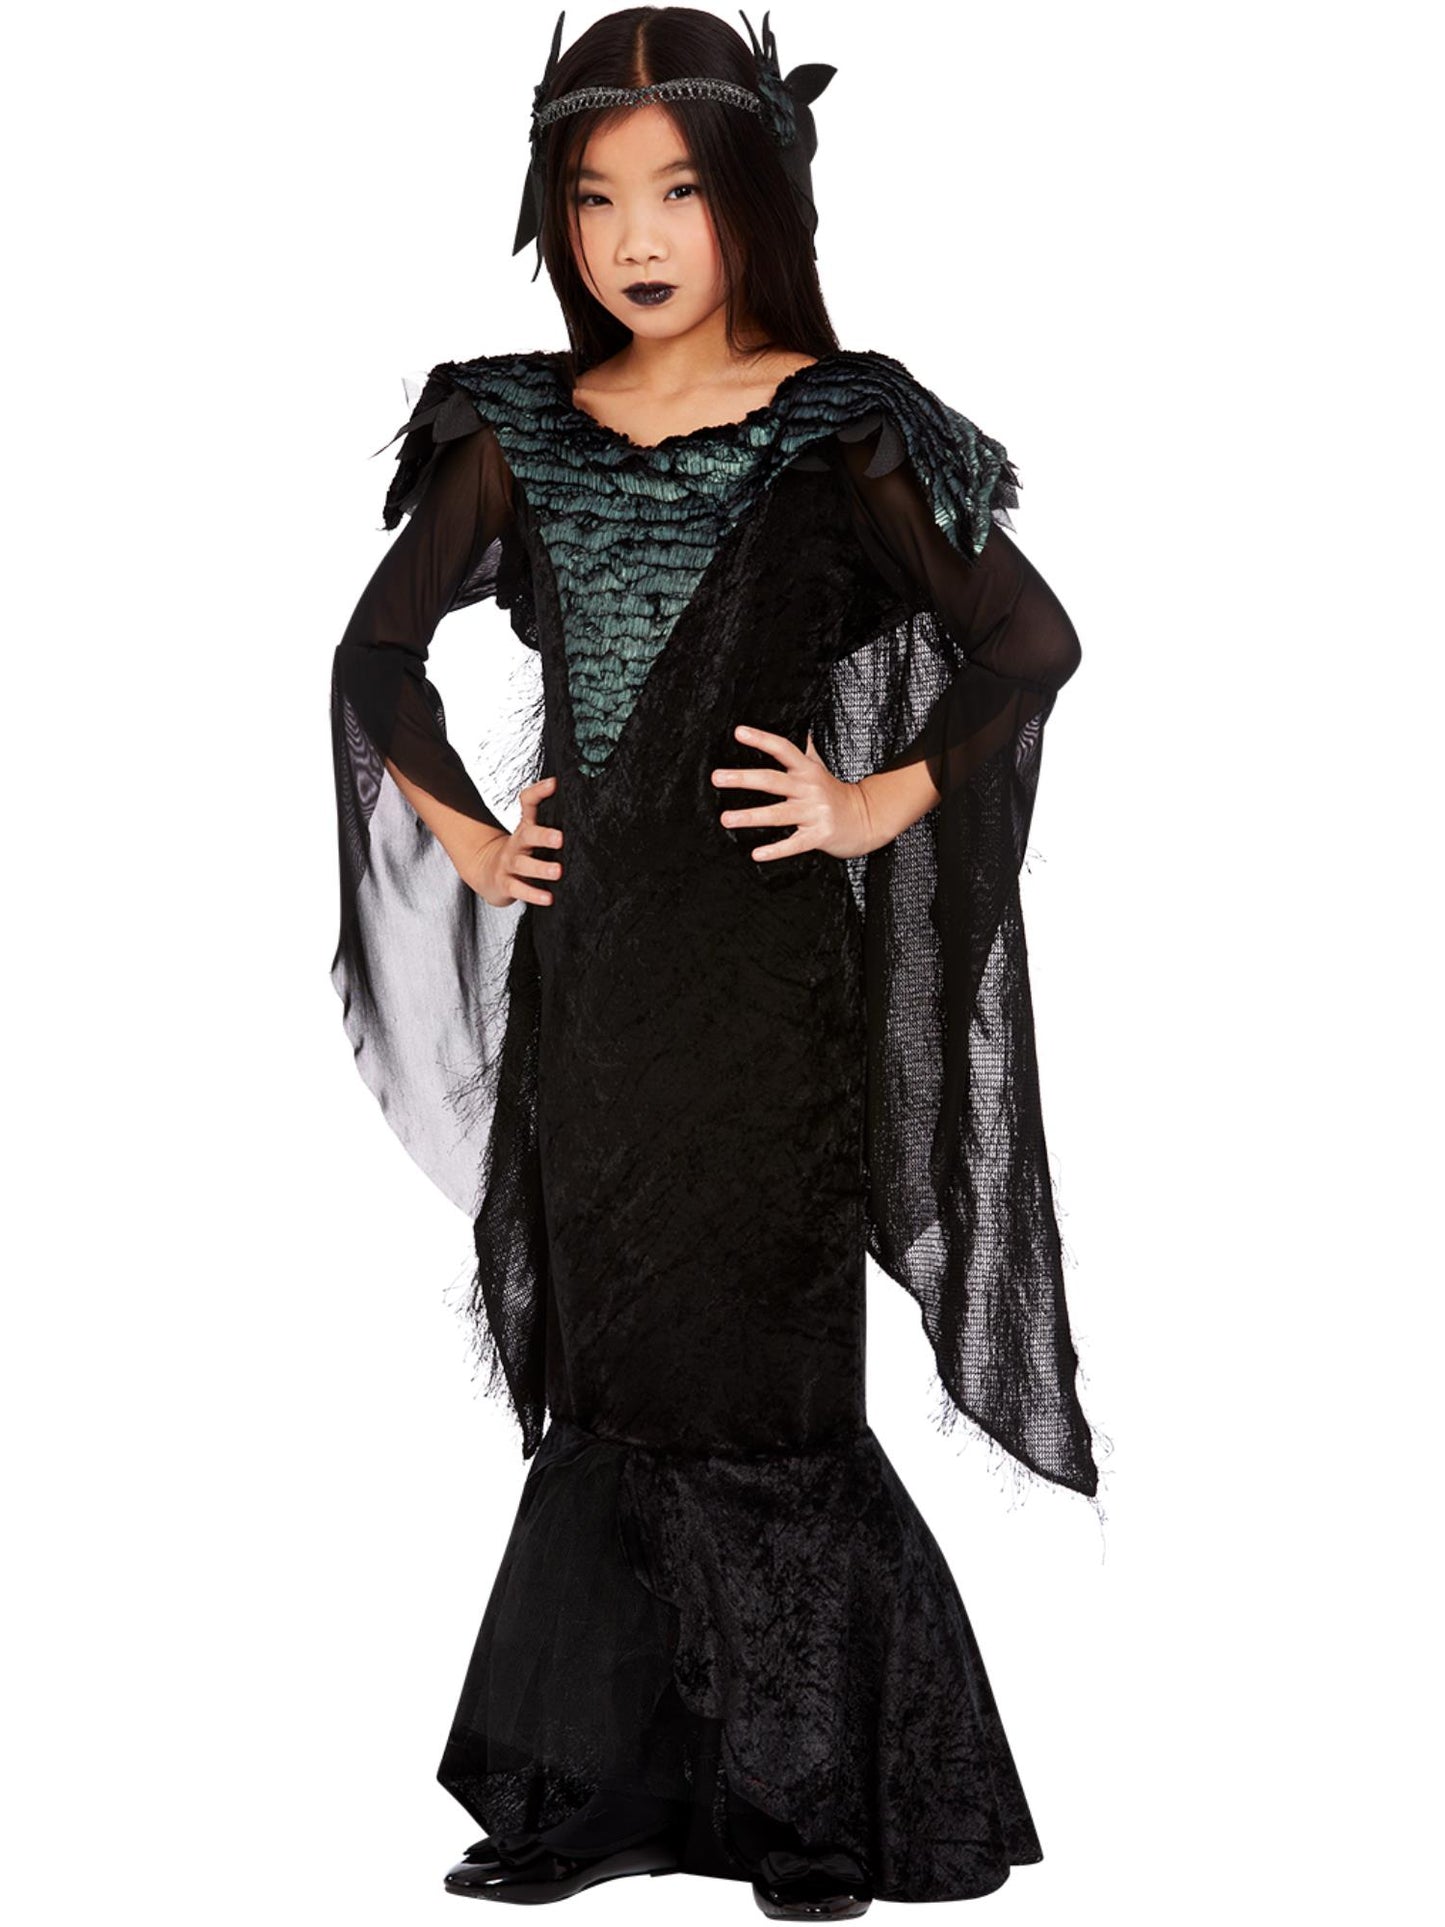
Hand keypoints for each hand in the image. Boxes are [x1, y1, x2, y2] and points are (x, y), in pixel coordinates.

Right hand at [457, 775, 564, 905]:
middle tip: (560, 838)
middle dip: (543, 836)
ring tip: (557, 871)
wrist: (487, 872)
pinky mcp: (506, 884)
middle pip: (527, 836)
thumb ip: (543, 814)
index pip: (528, 803)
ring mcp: (509, 865)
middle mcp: (517, 844)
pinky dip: (534, 895)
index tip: (555, 784)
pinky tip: (548, 898)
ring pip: (523, 865)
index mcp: (525, 828)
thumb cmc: (517, 851)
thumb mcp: (529, 830)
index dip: (539, 792)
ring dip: (541, 868)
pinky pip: (519, 890)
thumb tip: (560, 785)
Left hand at [711, 724, 877, 861]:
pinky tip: (756, 853)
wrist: (867, 819)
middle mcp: (809, 789)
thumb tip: (799, 725)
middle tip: (717, 778)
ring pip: (777, 814)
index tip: (738, 732)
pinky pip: (793, 844)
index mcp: (807, 770)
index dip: (761, 739)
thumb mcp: (821, 767)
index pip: (783, 749)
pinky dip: (775, 850)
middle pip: (772, 781)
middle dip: (743, 779)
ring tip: (726, 818)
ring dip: (750, 817)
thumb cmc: (836, 793)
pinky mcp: (819, 835)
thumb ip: (805, 750)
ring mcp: (814, 813)